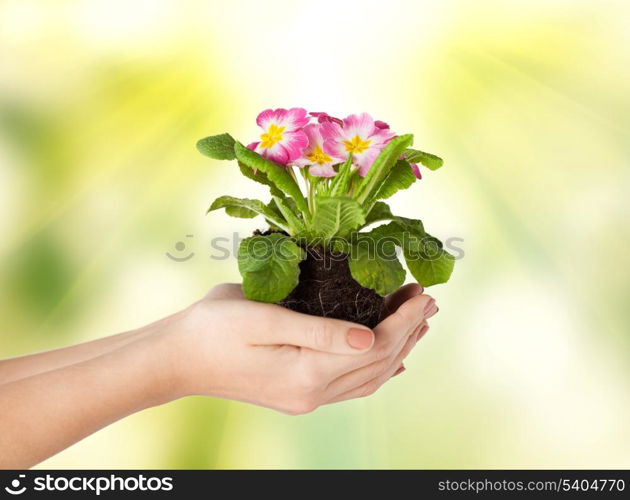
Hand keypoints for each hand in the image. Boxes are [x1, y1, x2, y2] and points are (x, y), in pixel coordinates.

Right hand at [158, 283, 437, 413]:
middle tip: (428, 300)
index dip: (404, 320)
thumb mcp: (263, 318)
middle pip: (379, 364)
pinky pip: (351, 385)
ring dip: (398, 349)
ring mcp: (306, 398)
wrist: (177, 359)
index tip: (423, 293)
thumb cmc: (212, 328)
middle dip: (408, 331)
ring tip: (418, 322)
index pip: (375, 346)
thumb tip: (370, 337)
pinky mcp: (298, 394)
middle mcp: (313, 393)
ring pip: (370, 377)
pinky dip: (377, 368)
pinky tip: (389, 357)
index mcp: (307, 373)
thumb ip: (318, 332)